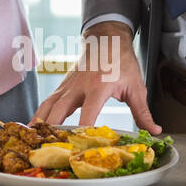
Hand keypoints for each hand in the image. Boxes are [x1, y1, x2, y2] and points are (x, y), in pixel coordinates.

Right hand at [32, 23, 160, 133]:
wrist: (106, 39)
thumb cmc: (122, 62)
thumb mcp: (135, 87)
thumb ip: (142, 112)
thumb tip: (154, 131)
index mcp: (98, 86)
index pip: (88, 111)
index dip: (82, 128)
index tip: (77, 143)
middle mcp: (79, 86)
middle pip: (59, 108)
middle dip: (52, 127)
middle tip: (47, 146)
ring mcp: (68, 85)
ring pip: (48, 104)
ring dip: (40, 120)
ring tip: (32, 137)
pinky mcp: (63, 85)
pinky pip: (48, 100)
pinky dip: (40, 113)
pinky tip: (35, 125)